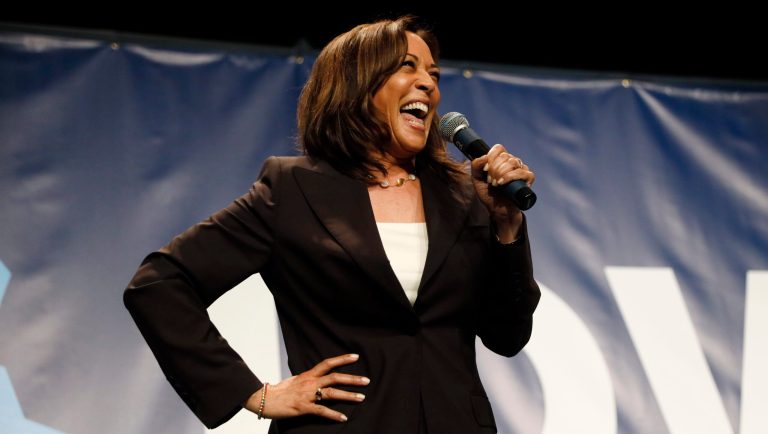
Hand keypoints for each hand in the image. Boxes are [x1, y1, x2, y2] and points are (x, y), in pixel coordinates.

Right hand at [244, 353, 368, 422]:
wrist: (264, 399)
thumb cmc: (278, 391)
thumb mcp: (295, 380)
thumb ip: (308, 379)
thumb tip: (317, 378)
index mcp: (308, 375)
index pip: (328, 363)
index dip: (342, 359)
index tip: (355, 357)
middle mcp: (309, 382)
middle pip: (335, 377)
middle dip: (352, 379)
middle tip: (366, 380)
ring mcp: (307, 395)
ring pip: (331, 393)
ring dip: (348, 395)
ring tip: (361, 397)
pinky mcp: (303, 407)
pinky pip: (321, 411)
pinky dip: (333, 414)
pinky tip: (343, 417)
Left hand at [470, 144, 534, 241]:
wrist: (498, 210)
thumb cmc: (489, 194)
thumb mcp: (477, 179)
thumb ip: (476, 166)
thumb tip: (484, 157)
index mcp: (502, 160)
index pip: (499, 148)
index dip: (491, 157)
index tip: (485, 170)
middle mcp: (513, 162)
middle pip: (504, 156)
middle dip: (494, 169)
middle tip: (490, 181)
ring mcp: (522, 169)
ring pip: (513, 162)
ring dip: (501, 173)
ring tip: (496, 184)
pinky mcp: (528, 179)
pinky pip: (523, 172)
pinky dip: (510, 177)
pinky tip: (502, 184)